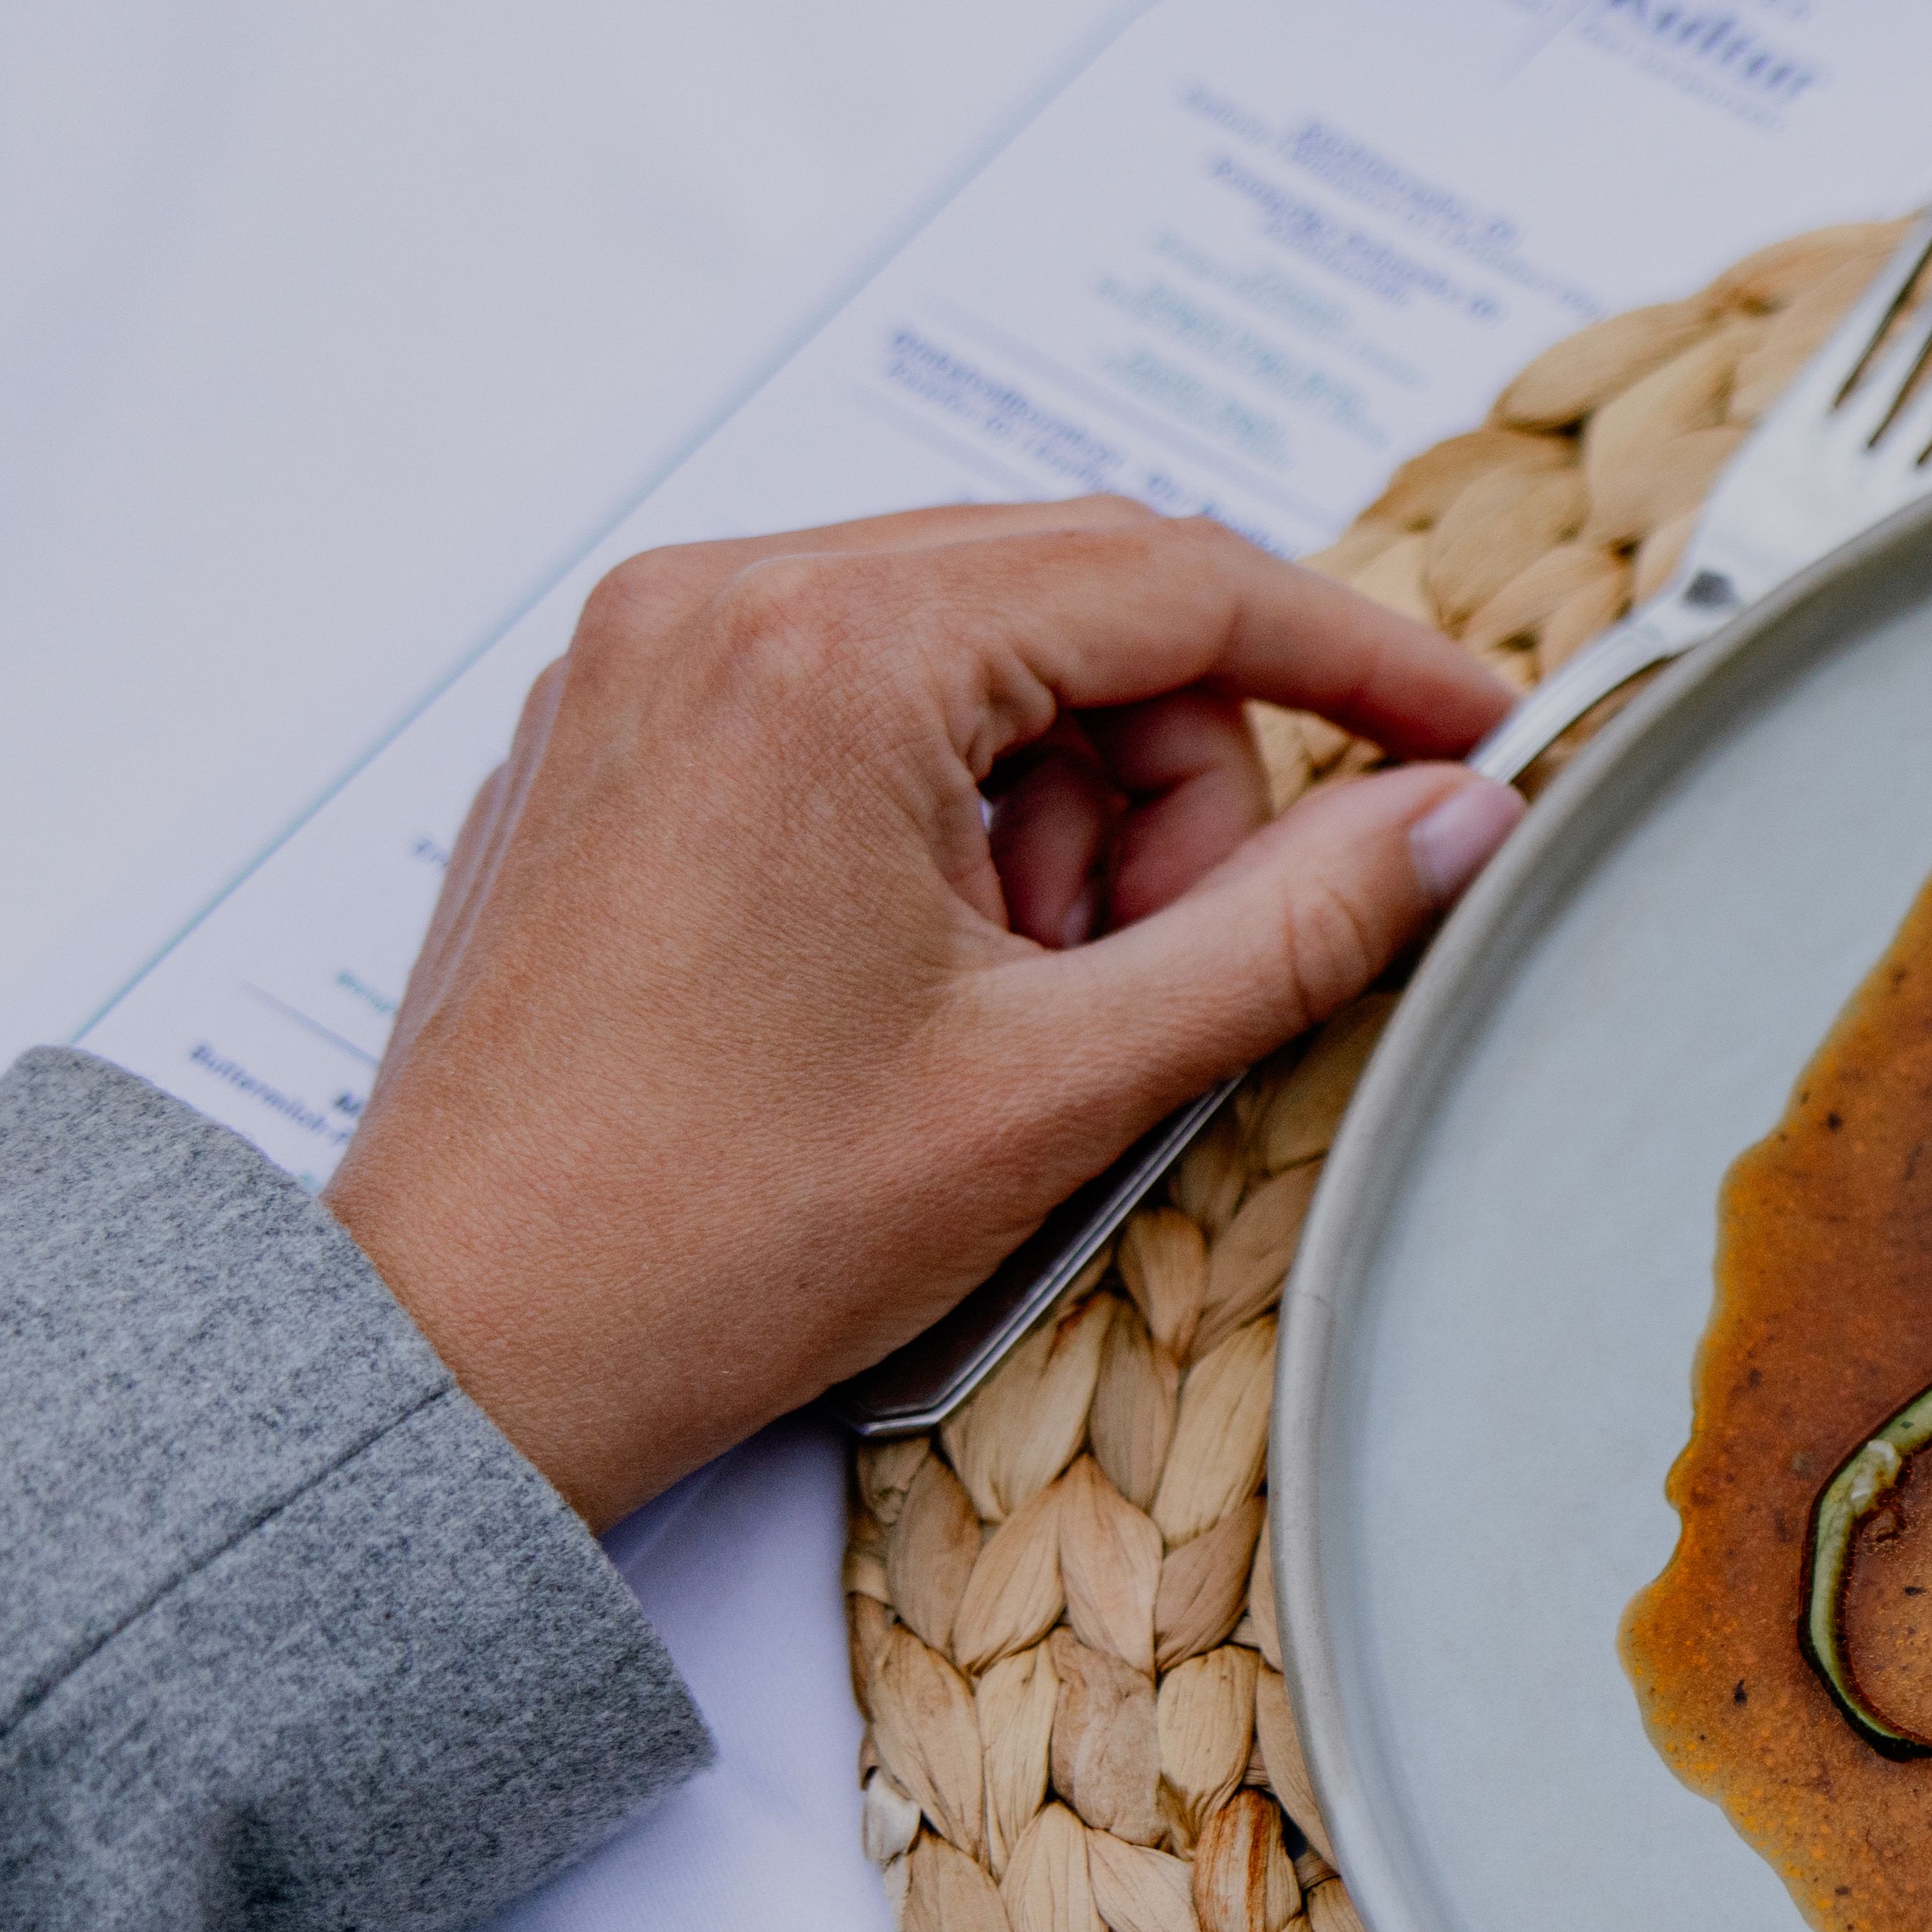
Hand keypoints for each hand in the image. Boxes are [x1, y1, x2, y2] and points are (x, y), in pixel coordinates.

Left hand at [328, 502, 1521, 1526]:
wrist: (465, 1351)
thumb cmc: (714, 1230)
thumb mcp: (1069, 1078)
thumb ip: (1297, 922)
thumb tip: (1456, 819)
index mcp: (829, 653)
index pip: (1178, 580)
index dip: (1359, 658)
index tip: (1467, 735)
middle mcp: (716, 603)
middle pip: (1080, 600)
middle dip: (1182, 774)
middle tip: (1173, 959)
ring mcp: (643, 657)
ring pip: (976, 646)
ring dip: (1065, 803)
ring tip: (1024, 993)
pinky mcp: (612, 730)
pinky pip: (855, 691)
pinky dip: (949, 805)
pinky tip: (936, 967)